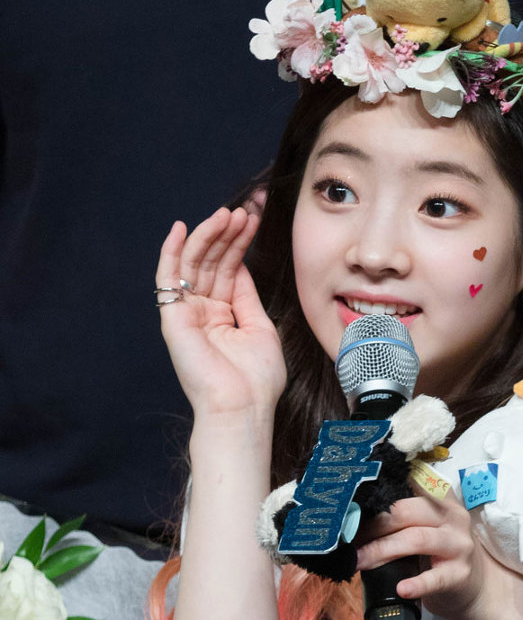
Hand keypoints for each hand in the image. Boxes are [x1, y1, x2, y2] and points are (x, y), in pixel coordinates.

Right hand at [156, 208, 286, 418]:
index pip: (229, 269)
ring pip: (192, 264)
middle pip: (211, 262)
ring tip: (227, 215)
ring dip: (208, 236)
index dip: (239, 243)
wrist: (242, 406)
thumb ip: (247, 297)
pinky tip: (181, 228)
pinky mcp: (173, 318)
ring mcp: (186, 313)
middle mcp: (202, 311)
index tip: (253, 219)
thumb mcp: (260, 328)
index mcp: (223, 314)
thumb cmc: (256, 379)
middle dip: (227, 235)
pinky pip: (166, 279)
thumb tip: (241, 266)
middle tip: (243, 212)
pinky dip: (171, 252)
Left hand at [355, 489, 485, 619]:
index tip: (353, 502)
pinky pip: (435, 578)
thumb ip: (401, 515)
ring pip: (416, 539)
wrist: (473, 585)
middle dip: (373, 525)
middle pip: (407, 511)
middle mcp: (453, 516)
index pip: (408, 484)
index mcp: (441, 497)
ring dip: (382, 550)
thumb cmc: (438, 551)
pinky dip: (416, 583)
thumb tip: (352, 518)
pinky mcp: (460, 574)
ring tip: (360, 561)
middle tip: (348, 538)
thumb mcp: (425, 525)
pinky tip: (401, 588)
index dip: (379, 494)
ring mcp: (459, 545)